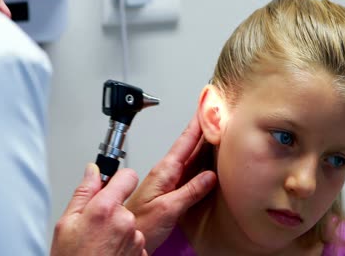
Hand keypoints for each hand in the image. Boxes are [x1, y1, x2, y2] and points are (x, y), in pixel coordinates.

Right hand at [51, 163, 146, 255]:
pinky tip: (108, 252)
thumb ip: (84, 192)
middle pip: (125, 203)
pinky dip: (124, 244)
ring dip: (118, 229)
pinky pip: (134, 240)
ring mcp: (136, 238)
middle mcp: (126, 221)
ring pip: (130, 223)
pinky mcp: (141, 252)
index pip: (127, 176)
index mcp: (106, 208)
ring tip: (99, 243)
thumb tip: (92, 171)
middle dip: (112, 210)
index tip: (113, 184)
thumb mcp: (67, 222)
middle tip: (94, 227)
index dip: (120, 179)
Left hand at [125, 114, 217, 253]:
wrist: (128, 236)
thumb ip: (189, 192)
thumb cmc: (141, 223)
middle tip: (217, 114)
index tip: (207, 109)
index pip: (184, 142)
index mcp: (164, 172)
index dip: (197, 125)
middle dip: (203, 128)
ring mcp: (169, 181)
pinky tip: (209, 161)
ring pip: (190, 156)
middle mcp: (166, 173)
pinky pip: (190, 170)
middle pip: (189, 145)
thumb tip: (209, 176)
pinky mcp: (171, 191)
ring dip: (203, 143)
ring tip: (217, 131)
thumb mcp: (167, 209)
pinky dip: (201, 161)